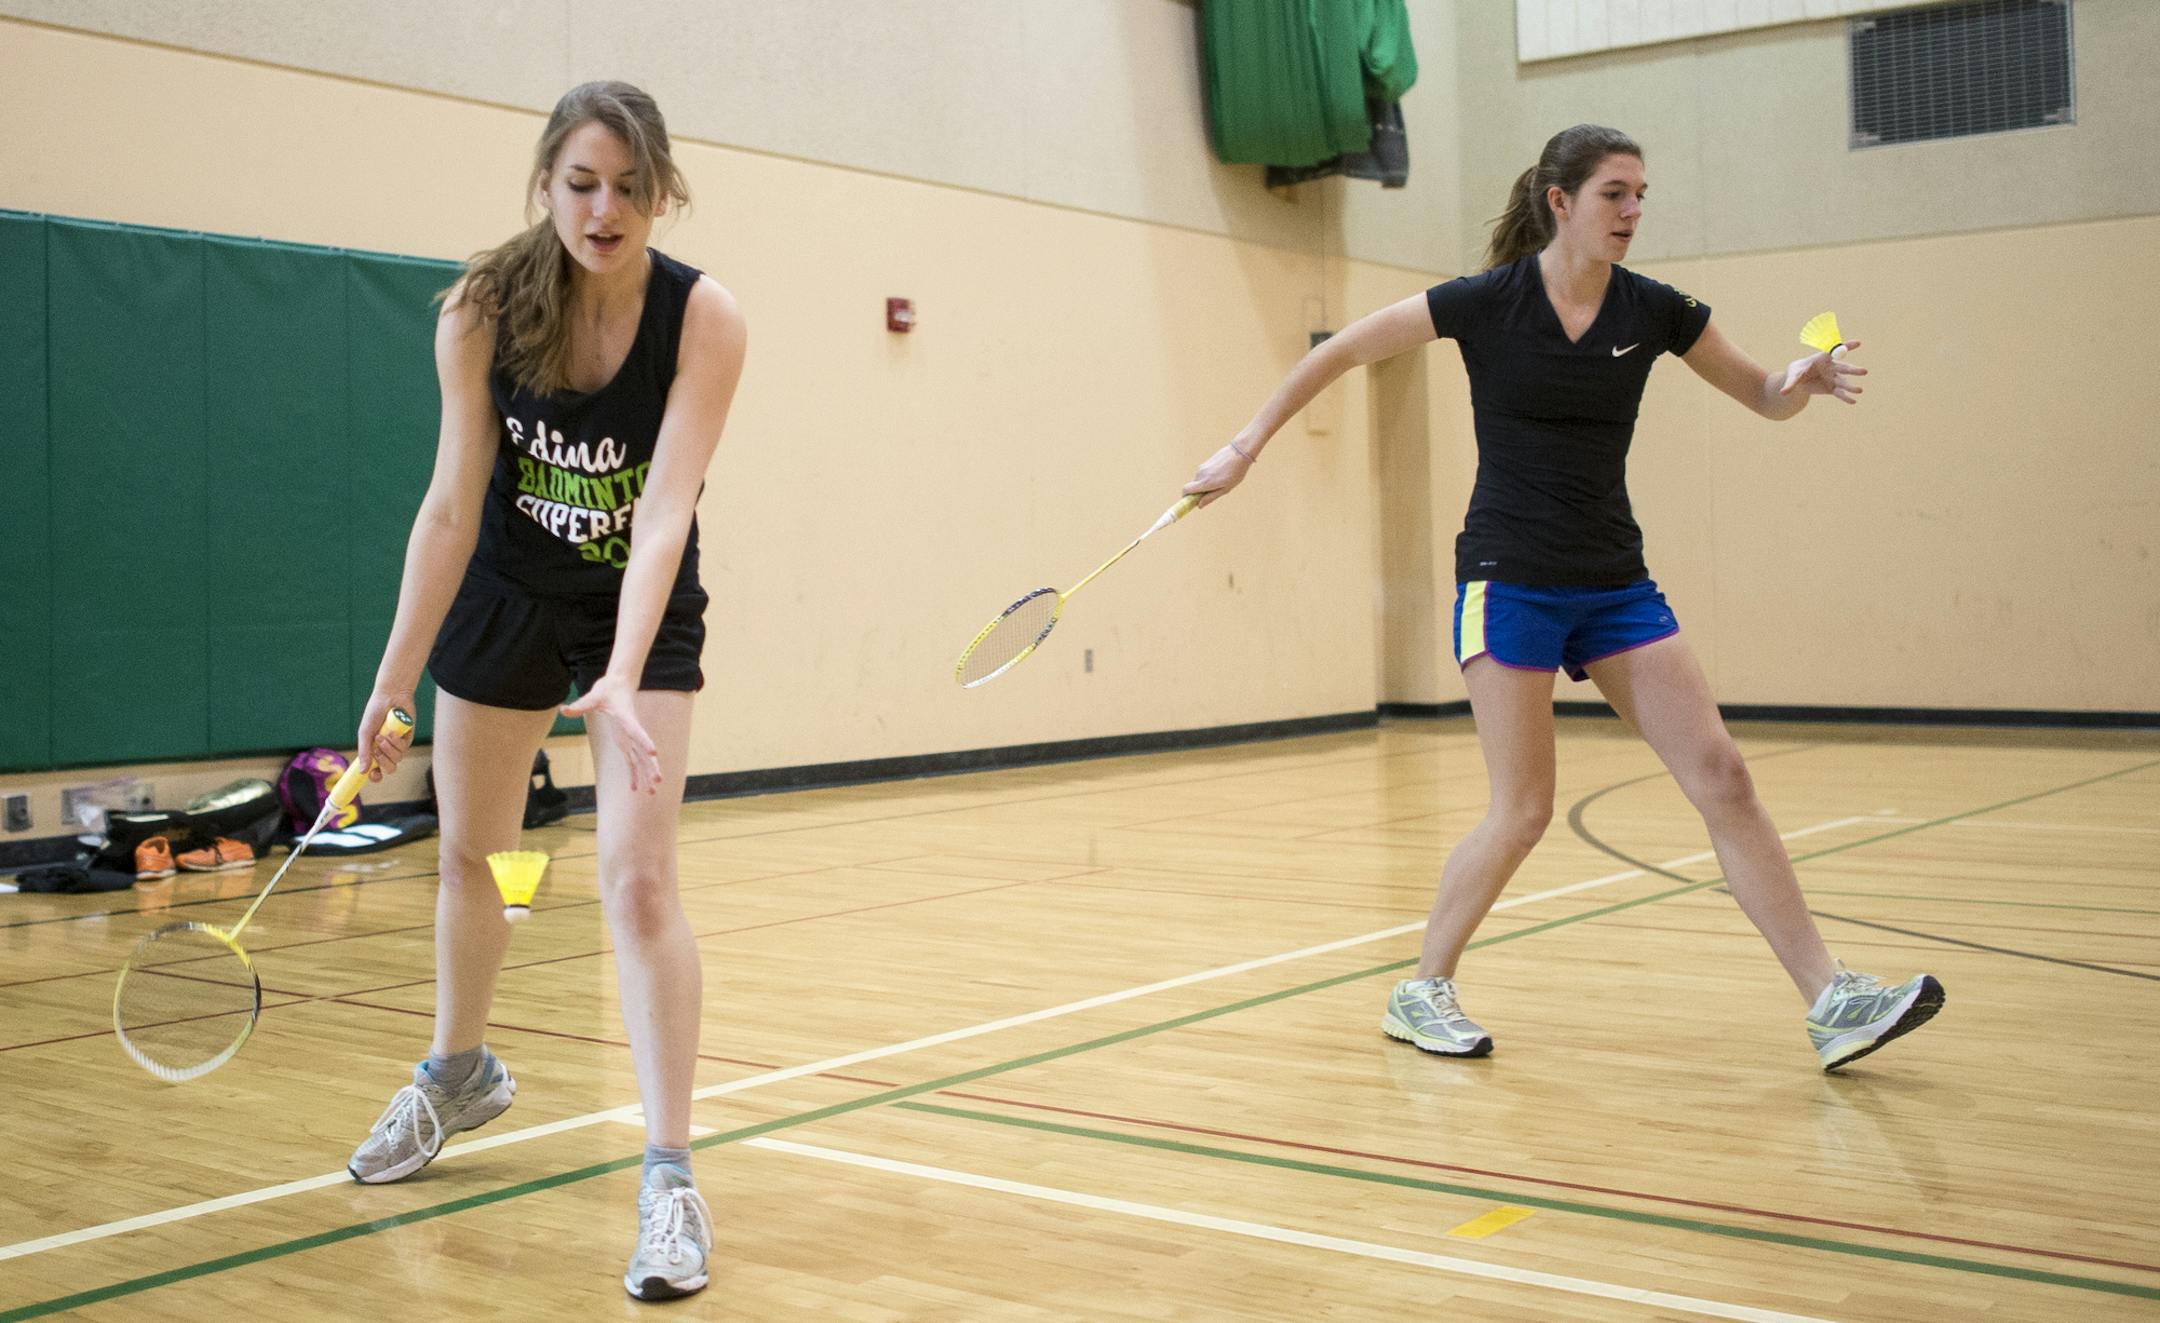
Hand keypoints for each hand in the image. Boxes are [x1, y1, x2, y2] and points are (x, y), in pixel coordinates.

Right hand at [355, 691, 415, 784]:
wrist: (390, 698)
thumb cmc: (374, 714)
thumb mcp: (365, 733)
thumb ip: (364, 751)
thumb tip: (362, 771)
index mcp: (373, 750)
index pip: (375, 770)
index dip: (375, 776)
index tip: (373, 774)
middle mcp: (386, 750)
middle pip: (389, 768)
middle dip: (383, 762)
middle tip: (377, 751)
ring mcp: (398, 745)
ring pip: (396, 760)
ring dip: (388, 750)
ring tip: (382, 736)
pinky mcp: (408, 739)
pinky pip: (403, 748)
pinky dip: (396, 741)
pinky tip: (391, 731)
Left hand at [562, 674, 663, 795]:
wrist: (620, 684)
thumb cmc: (607, 689)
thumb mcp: (593, 697)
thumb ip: (580, 705)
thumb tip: (563, 710)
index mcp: (626, 719)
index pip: (636, 731)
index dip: (644, 741)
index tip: (654, 752)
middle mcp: (631, 731)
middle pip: (644, 751)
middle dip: (651, 766)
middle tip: (658, 781)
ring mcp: (630, 738)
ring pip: (642, 759)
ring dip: (647, 775)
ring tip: (652, 793)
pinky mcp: (626, 741)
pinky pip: (633, 761)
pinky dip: (635, 774)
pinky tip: (635, 789)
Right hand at [1181, 441, 1255, 507]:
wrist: (1239, 452)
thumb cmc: (1235, 472)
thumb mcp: (1225, 489)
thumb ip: (1210, 497)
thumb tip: (1199, 505)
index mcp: (1205, 482)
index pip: (1186, 490)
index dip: (1185, 497)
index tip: (1191, 501)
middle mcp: (1200, 474)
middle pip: (1193, 486)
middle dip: (1199, 491)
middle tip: (1213, 492)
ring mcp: (1202, 467)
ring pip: (1198, 479)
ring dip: (1205, 483)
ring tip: (1221, 481)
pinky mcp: (1206, 462)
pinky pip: (1203, 473)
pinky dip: (1208, 477)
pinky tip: (1221, 474)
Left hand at [1779, 340, 1866, 402]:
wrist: (1798, 380)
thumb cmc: (1796, 372)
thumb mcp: (1792, 377)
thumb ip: (1790, 384)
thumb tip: (1783, 393)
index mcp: (1823, 358)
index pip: (1836, 350)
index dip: (1847, 346)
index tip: (1858, 343)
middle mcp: (1832, 368)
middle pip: (1844, 368)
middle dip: (1853, 370)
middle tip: (1864, 371)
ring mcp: (1833, 378)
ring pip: (1844, 382)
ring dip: (1851, 387)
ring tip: (1860, 391)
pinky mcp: (1832, 388)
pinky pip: (1840, 393)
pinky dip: (1845, 397)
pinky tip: (1853, 402)